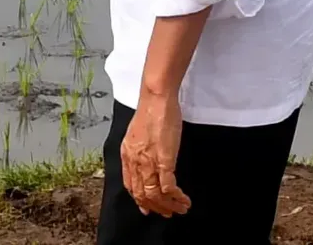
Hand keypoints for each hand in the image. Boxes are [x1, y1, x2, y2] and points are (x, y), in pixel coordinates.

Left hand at [121, 93, 190, 216]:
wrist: (155, 100)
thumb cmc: (150, 114)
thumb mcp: (137, 136)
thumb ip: (139, 152)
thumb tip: (145, 164)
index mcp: (127, 155)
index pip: (130, 185)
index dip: (139, 200)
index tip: (148, 209)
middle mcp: (135, 161)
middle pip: (142, 193)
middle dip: (156, 207)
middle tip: (169, 213)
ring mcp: (148, 161)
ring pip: (155, 194)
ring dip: (169, 205)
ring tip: (181, 208)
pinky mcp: (164, 158)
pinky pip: (168, 185)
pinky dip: (176, 196)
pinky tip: (184, 199)